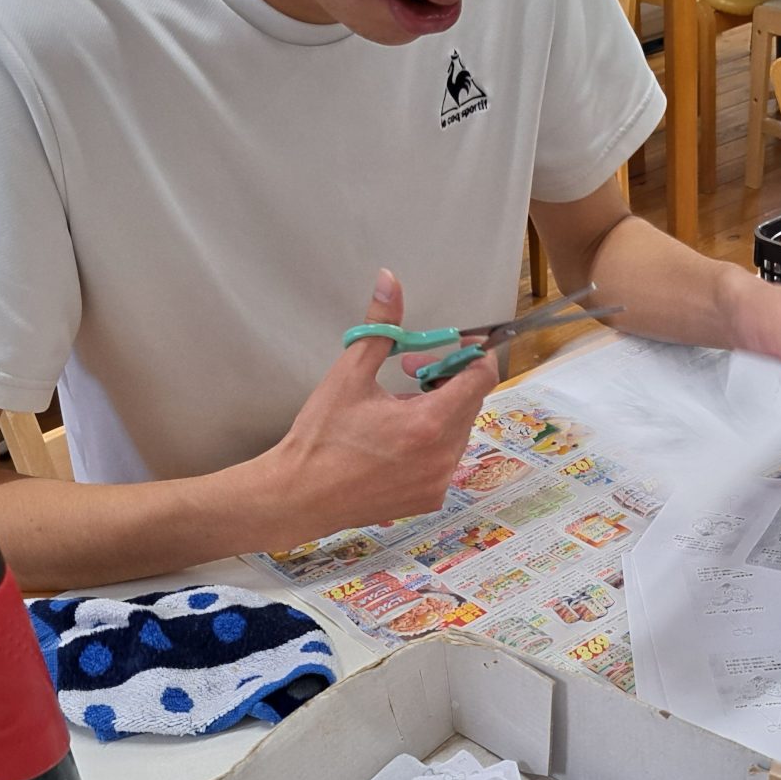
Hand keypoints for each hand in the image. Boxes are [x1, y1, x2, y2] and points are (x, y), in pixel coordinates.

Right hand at [265, 269, 498, 540]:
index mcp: (429, 422)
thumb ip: (379, 326)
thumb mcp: (348, 374)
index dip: (474, 356)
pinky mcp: (429, 499)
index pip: (481, 379)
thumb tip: (390, 280)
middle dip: (445, 379)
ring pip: (457, 431)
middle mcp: (443, 456)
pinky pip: (444, 459)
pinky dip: (430, 442)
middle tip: (409, 369)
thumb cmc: (321, 436)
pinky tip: (395, 440)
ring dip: (439, 411)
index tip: (457, 345)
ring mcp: (438, 482)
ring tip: (397, 407)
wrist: (299, 497)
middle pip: (469, 403)